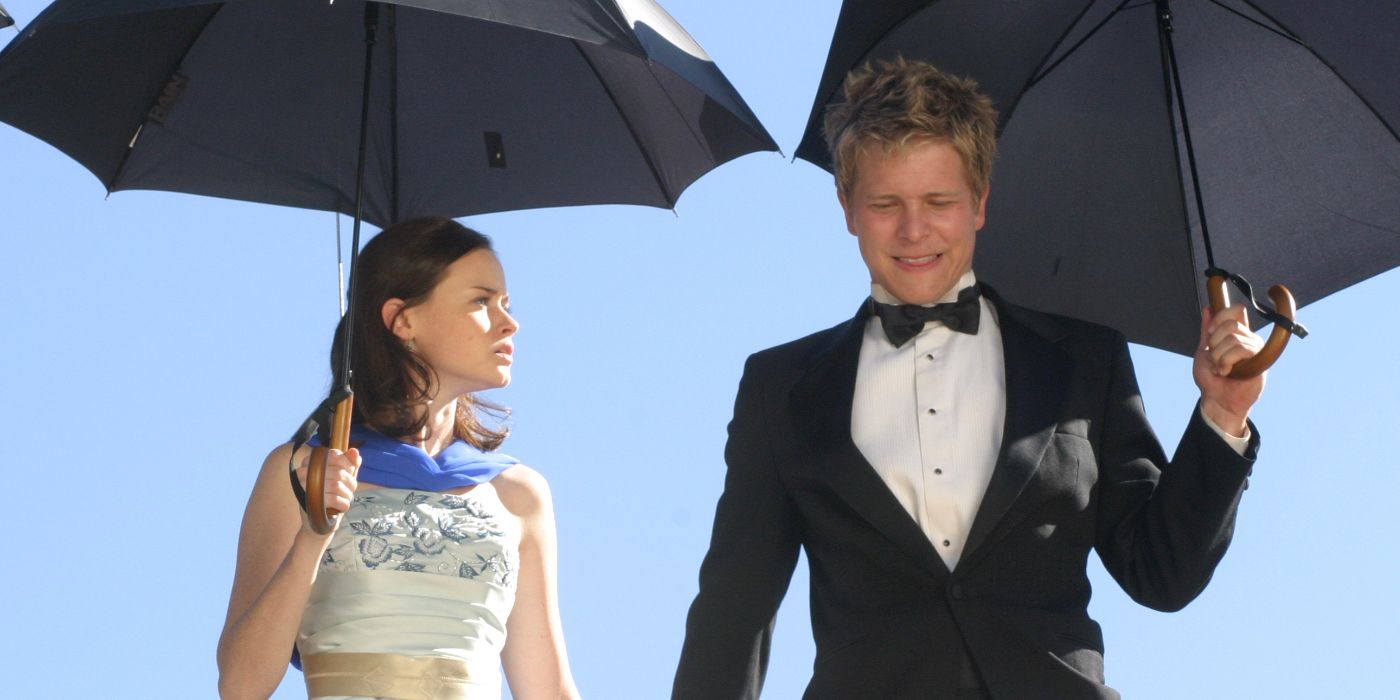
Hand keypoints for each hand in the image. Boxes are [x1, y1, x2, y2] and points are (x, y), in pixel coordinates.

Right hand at [294, 447, 360, 535]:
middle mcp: (303, 472)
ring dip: (348, 494)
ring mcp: (304, 488)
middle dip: (350, 482)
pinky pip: (334, 499)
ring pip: (337, 486)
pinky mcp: (309, 503)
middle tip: (350, 490)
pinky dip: (343, 504)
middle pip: (338, 472)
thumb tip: (354, 451)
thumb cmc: (331, 495)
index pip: (334, 454)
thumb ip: (349, 464)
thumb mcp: (342, 478)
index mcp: (310, 462)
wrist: (319, 522)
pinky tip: (342, 507)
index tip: (350, 472)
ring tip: (347, 498)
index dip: (347, 464)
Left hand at [1193, 305, 1264, 435]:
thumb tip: (1208, 309)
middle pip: (1231, 324)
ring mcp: (1256, 349)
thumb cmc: (1211, 379)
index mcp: (1237, 334)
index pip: (1236, 310)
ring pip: (1233, 339)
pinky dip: (1226, 361)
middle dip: (1214, 343)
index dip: (1220, 317)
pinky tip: (1226, 372)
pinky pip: (1241, 350)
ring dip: (1218, 356)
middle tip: (1214, 359)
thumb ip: (1206, 331)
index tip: (1209, 334)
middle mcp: (1249, 338)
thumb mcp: (1203, 351)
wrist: (1217, 400)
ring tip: (1220, 369)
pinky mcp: (1260, 362)